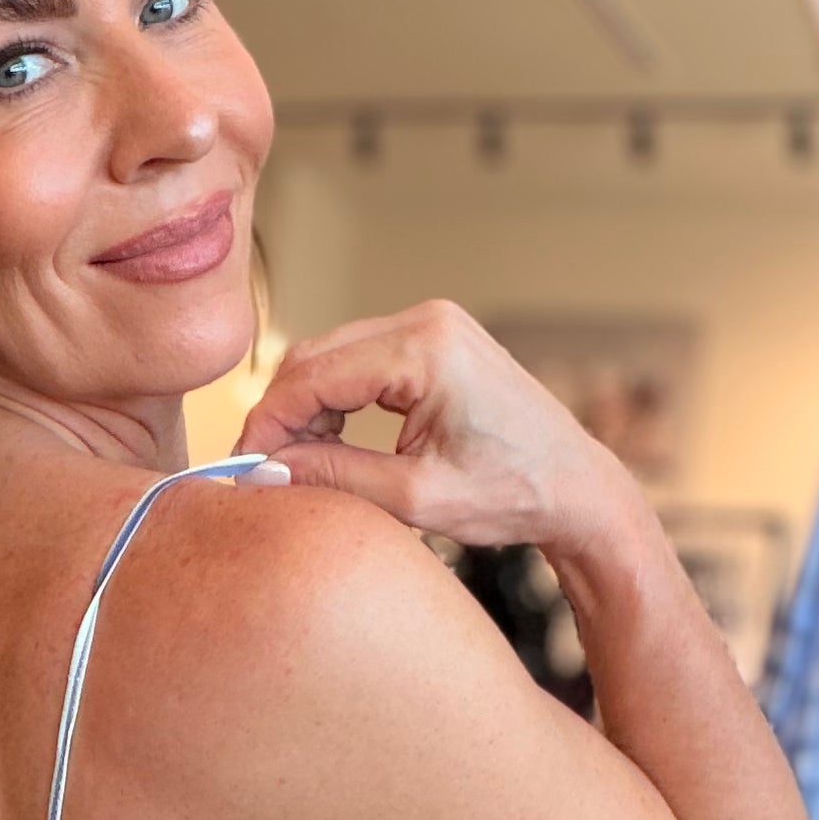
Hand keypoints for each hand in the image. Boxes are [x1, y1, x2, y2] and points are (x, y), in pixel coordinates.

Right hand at [235, 298, 644, 571]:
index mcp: (425, 350)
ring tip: (300, 466)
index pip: (312, 375)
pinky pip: (360, 361)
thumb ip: (335, 478)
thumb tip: (264, 472)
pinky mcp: (435, 340)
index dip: (267, 423)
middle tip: (265, 472)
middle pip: (315, 357)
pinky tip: (331, 445)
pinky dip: (335, 401)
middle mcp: (427, 321)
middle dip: (281, 414)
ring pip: (332, 357)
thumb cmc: (512, 494)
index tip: (243, 468)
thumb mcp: (415, 498)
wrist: (576, 487)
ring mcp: (432, 325)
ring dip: (306, 409)